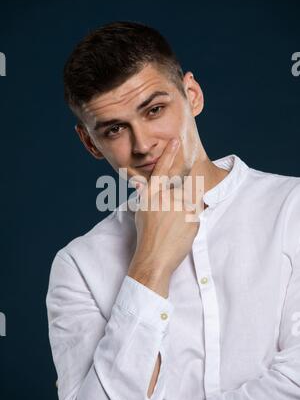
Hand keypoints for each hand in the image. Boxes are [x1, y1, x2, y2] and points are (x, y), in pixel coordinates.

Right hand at [128, 138, 201, 296]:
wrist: (154, 258)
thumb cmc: (146, 236)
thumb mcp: (142, 212)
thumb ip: (146, 195)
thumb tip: (142, 183)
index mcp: (151, 195)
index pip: (161, 170)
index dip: (169, 155)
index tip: (176, 141)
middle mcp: (166, 197)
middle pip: (182, 186)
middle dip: (183, 195)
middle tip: (174, 212)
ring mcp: (180, 207)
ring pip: (191, 200)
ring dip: (186, 210)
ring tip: (174, 227)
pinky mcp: (193, 218)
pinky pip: (196, 214)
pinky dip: (191, 221)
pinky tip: (180, 232)